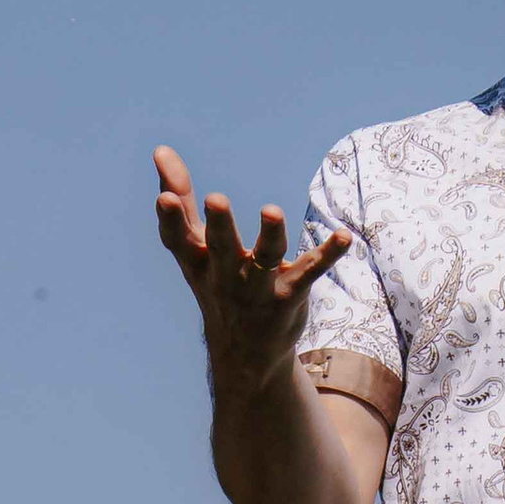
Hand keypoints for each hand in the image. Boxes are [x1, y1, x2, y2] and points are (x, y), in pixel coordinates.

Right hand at [153, 145, 351, 391]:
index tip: (165, 198)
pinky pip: (310, 271)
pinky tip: (344, 236)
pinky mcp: (290, 294)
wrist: (245, 354)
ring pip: (266, 258)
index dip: (170, 219)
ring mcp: (259, 287)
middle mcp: (225, 275)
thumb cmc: (216, 282)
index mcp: (198, 261)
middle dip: (219, 225)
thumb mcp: (194, 245)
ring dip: (270, 235)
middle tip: (216, 200)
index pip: (179, 240)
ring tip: (272, 211)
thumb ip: (179, 196)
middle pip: (221, 247)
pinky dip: (327, 254)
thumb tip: (160, 149)